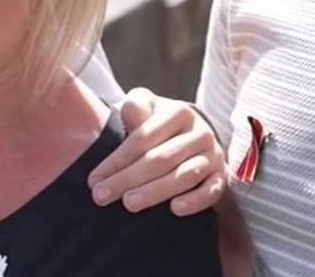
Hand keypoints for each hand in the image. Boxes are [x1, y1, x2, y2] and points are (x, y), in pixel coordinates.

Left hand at [87, 87, 225, 214]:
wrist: (191, 133)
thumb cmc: (158, 122)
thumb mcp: (146, 106)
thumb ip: (136, 106)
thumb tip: (132, 115)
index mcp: (179, 112)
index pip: (144, 137)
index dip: (117, 159)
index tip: (94, 179)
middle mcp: (200, 133)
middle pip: (161, 158)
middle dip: (128, 178)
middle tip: (102, 196)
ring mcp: (213, 155)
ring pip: (185, 175)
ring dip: (156, 191)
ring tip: (129, 204)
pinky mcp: (221, 177)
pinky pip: (212, 191)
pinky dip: (195, 201)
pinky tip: (175, 209)